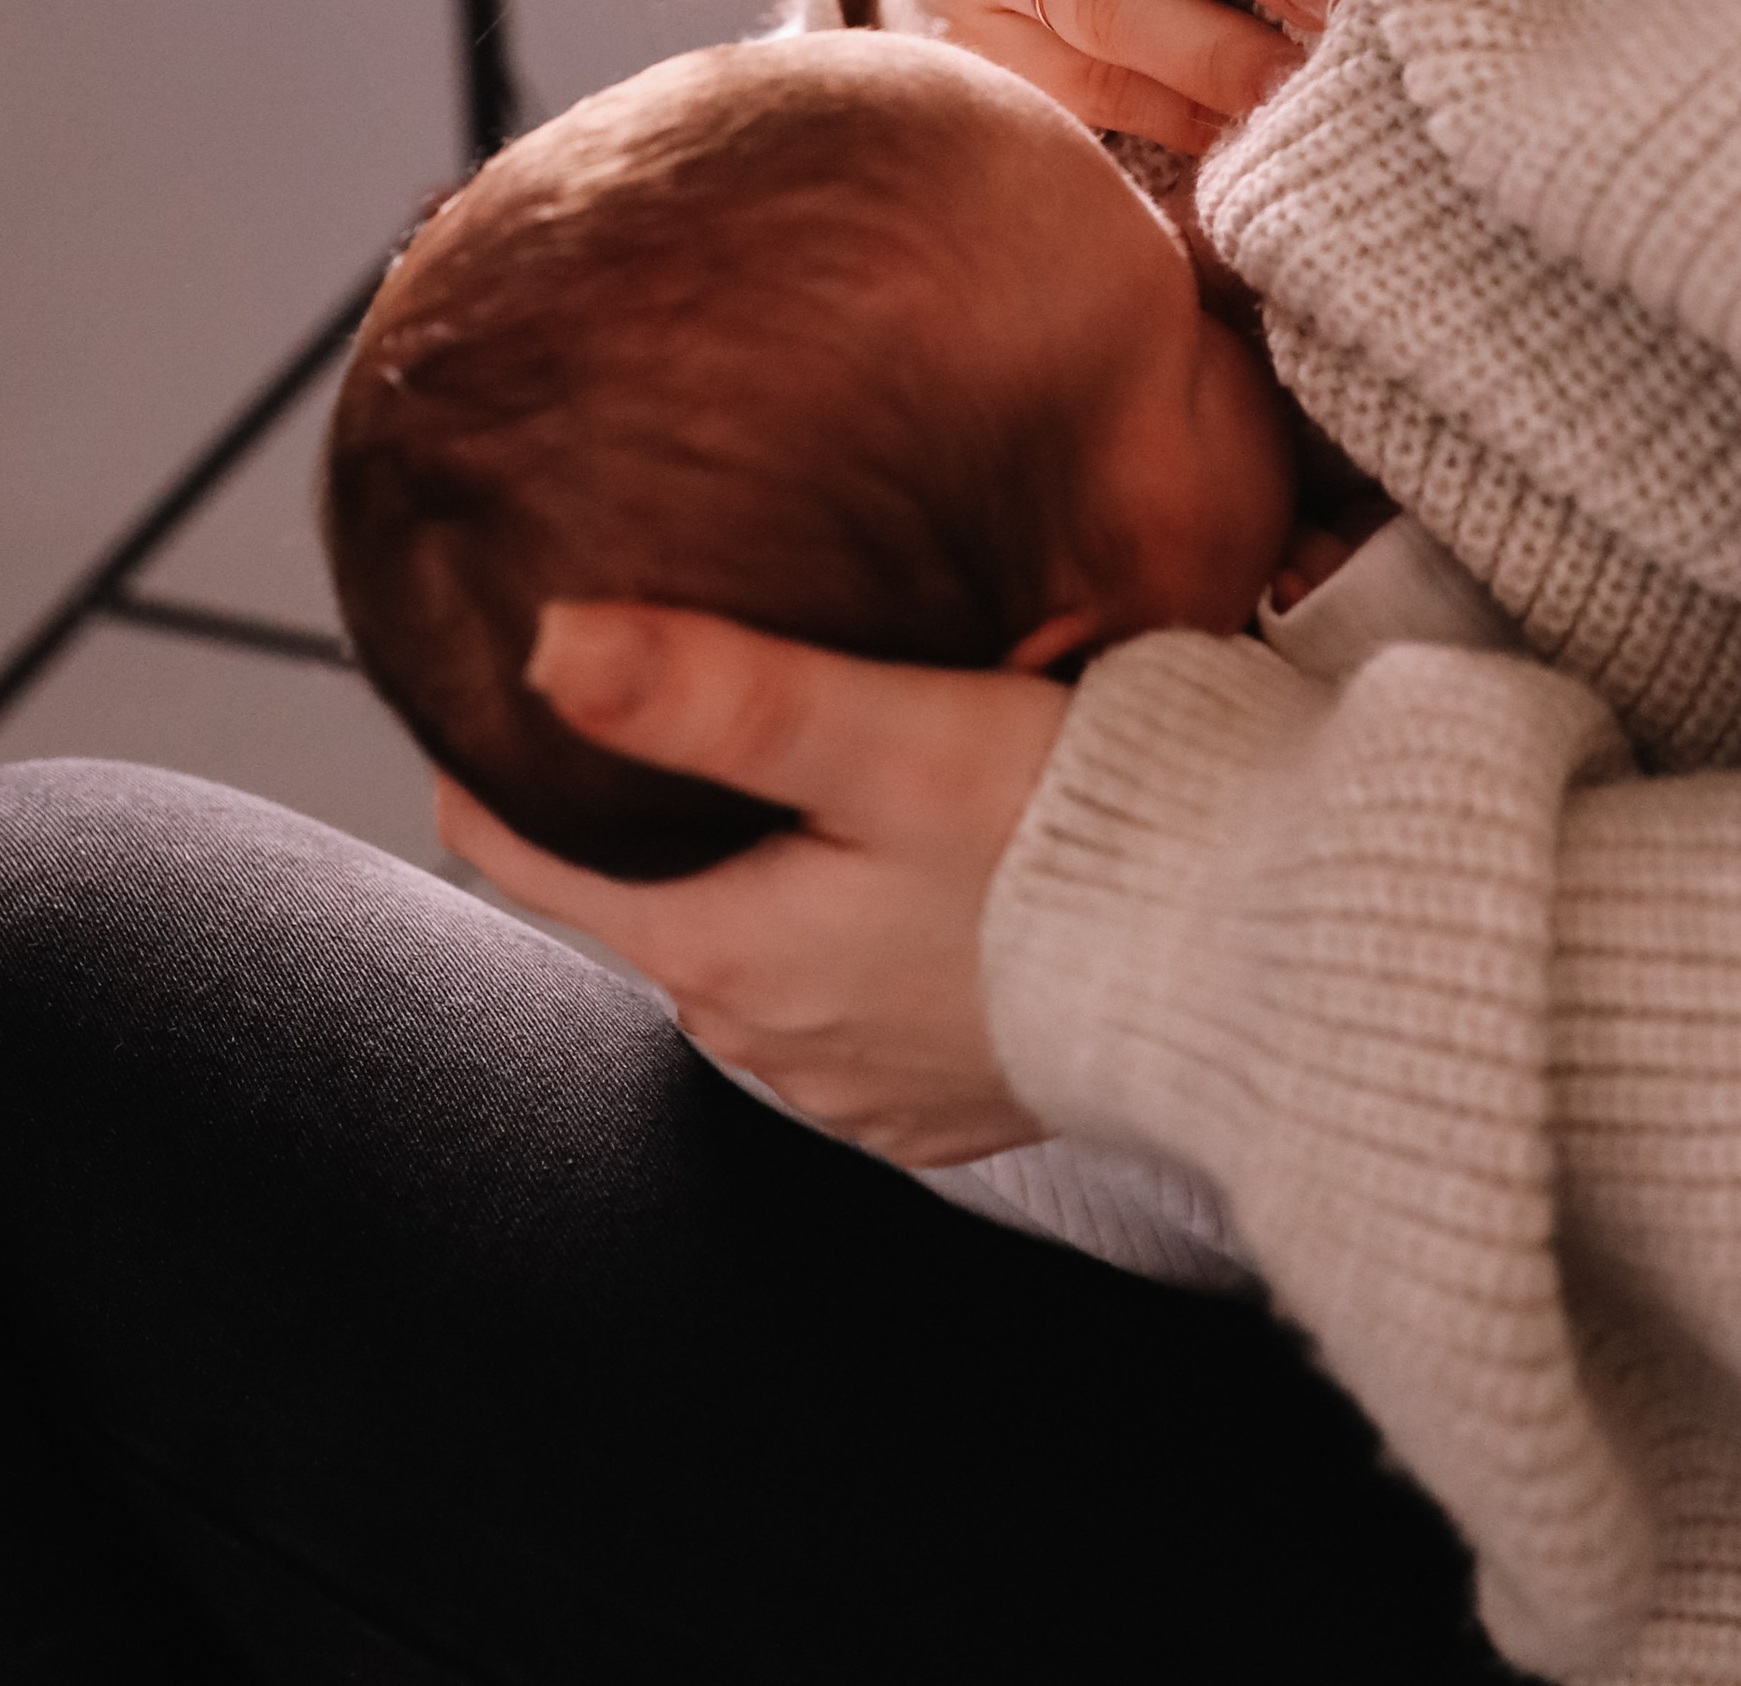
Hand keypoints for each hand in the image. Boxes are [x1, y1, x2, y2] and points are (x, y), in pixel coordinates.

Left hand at [433, 603, 1067, 1165]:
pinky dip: (856, 926)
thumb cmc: (1082, 848)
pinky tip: (911, 865)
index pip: (533, 861)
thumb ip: (721, 693)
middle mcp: (772, 1040)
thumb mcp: (891, 738)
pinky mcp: (944, 1093)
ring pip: (755, 944)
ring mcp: (859, 1081)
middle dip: (654, 808)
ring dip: (768, 867)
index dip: (498, 772)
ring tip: (805, 764)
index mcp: (729, 954)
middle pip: (652, 895)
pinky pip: (851, 995)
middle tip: (678, 696)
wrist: (1259, 970)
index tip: (481, 705)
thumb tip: (550, 646)